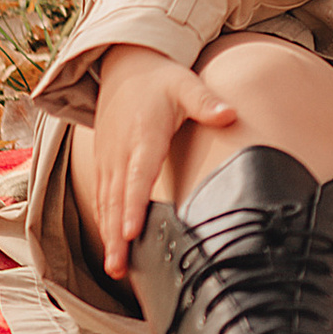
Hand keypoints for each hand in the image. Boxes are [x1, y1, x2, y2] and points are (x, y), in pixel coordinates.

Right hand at [88, 44, 237, 278]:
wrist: (124, 66)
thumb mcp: (184, 83)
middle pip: (118, 199)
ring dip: (109, 236)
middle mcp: (121, 152)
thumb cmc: (160, 80)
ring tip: (116, 268)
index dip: (133, 206)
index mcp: (143, 136)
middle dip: (117, 235)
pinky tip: (113, 246)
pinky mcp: (105, 163)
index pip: (137, 176)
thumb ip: (206, 101)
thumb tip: (230, 114)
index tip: (130, 232)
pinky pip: (103, 197)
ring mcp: (109, 159)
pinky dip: (106, 222)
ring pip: (107, 202)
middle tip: (119, 267)